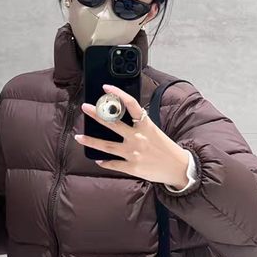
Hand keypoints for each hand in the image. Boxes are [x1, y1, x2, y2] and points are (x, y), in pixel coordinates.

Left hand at [74, 83, 189, 188]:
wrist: (178, 168)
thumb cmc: (166, 148)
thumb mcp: (154, 131)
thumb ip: (139, 125)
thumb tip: (120, 119)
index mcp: (146, 125)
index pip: (131, 105)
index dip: (118, 94)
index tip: (106, 88)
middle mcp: (138, 137)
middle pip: (113, 123)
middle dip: (97, 115)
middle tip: (85, 108)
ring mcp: (133, 153)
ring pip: (107, 146)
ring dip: (91, 141)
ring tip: (78, 137)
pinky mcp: (132, 167)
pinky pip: (113, 164)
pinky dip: (104, 162)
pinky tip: (97, 160)